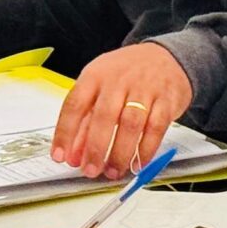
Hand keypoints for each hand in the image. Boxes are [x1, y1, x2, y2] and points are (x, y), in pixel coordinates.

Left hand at [52, 42, 193, 178]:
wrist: (165, 56)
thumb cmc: (127, 74)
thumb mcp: (100, 87)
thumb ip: (85, 121)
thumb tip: (74, 154)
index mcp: (95, 75)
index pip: (75, 104)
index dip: (65, 133)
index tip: (60, 156)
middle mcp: (118, 80)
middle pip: (104, 116)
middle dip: (95, 148)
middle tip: (90, 170)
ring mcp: (144, 89)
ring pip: (131, 125)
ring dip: (120, 153)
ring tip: (113, 171)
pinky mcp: (166, 100)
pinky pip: (155, 128)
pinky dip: (146, 150)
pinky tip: (138, 163)